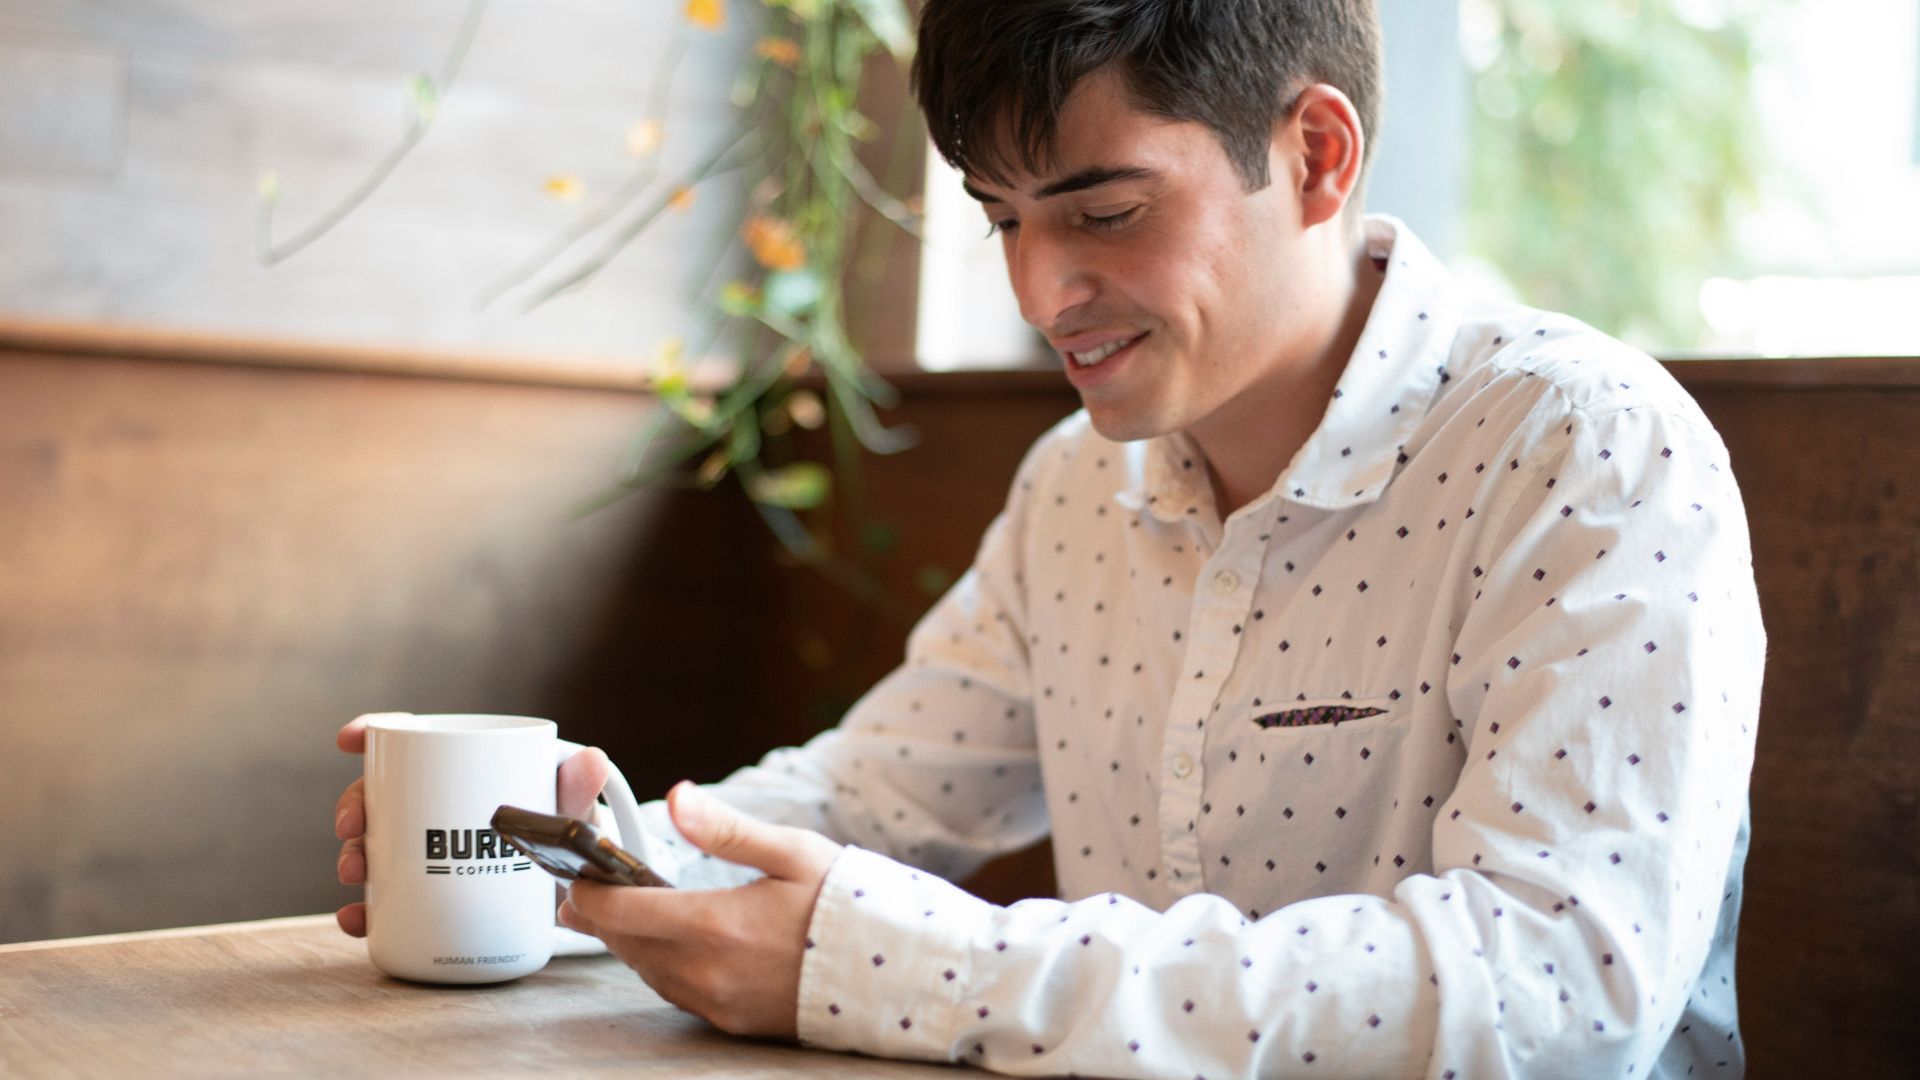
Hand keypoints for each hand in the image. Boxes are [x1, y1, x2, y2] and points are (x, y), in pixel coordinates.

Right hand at [332, 713, 611, 936]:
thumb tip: (591, 760)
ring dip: (353, 856)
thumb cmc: (570, 833)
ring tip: (354, 873)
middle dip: (355, 807)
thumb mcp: (572, 810)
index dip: (376, 733)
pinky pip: (387, 902)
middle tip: (353, 829)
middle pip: (382, 796)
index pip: (414, 744)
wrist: (577, 892)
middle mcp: (436, 808)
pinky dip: (366, 911)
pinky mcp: (429, 896)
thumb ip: (578, 788)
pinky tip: (356, 919)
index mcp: (464, 771)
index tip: (351, 738)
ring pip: (375, 846)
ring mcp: (428, 852)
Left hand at [559, 781, 840, 1038]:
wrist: (896, 972)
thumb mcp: (792, 851)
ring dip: (630, 942)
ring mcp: (718, 1003)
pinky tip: (669, 944)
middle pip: (626, 945)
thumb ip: (725, 829)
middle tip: (585, 892)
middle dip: (600, 916)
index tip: (577, 874)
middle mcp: (708, 972)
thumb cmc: (848, 905)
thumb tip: (678, 797)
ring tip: (621, 913)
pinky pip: (676, 992)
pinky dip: (660, 965)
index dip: (588, 892)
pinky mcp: (732, 1022)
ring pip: (647, 971)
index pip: (621, 912)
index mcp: (717, 925)